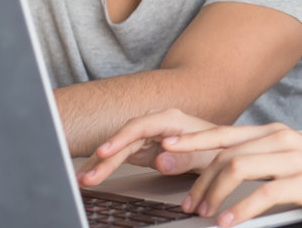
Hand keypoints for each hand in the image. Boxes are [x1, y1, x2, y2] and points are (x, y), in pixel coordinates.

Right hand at [78, 108, 221, 185]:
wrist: (218, 150)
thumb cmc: (215, 149)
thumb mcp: (207, 156)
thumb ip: (185, 158)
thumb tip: (161, 161)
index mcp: (169, 120)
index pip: (139, 127)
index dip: (120, 138)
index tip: (105, 151)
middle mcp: (153, 125)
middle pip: (124, 140)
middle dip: (104, 158)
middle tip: (89, 177)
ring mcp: (145, 136)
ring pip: (117, 149)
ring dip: (99, 165)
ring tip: (83, 181)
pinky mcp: (140, 149)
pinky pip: (118, 157)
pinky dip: (104, 167)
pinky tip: (89, 176)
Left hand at [167, 124, 301, 226]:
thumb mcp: (294, 159)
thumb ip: (263, 161)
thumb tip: (228, 174)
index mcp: (275, 133)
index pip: (224, 133)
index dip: (192, 139)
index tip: (166, 147)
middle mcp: (281, 140)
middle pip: (225, 153)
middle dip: (199, 180)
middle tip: (188, 203)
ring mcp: (294, 159)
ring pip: (238, 169)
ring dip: (214, 194)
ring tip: (205, 214)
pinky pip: (263, 194)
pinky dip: (240, 210)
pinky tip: (230, 222)